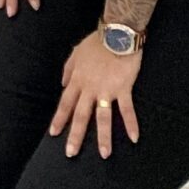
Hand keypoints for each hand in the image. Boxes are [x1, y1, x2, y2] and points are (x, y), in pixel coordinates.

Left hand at [50, 31, 142, 157]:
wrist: (117, 34)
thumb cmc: (97, 42)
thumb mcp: (76, 53)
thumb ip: (68, 69)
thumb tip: (62, 83)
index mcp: (78, 80)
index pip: (65, 104)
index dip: (59, 119)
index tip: (54, 133)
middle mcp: (90, 88)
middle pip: (80, 115)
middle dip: (75, 135)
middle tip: (71, 153)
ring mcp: (107, 90)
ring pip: (103, 117)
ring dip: (103, 137)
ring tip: (104, 154)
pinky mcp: (123, 89)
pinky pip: (127, 109)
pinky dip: (131, 123)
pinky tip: (134, 138)